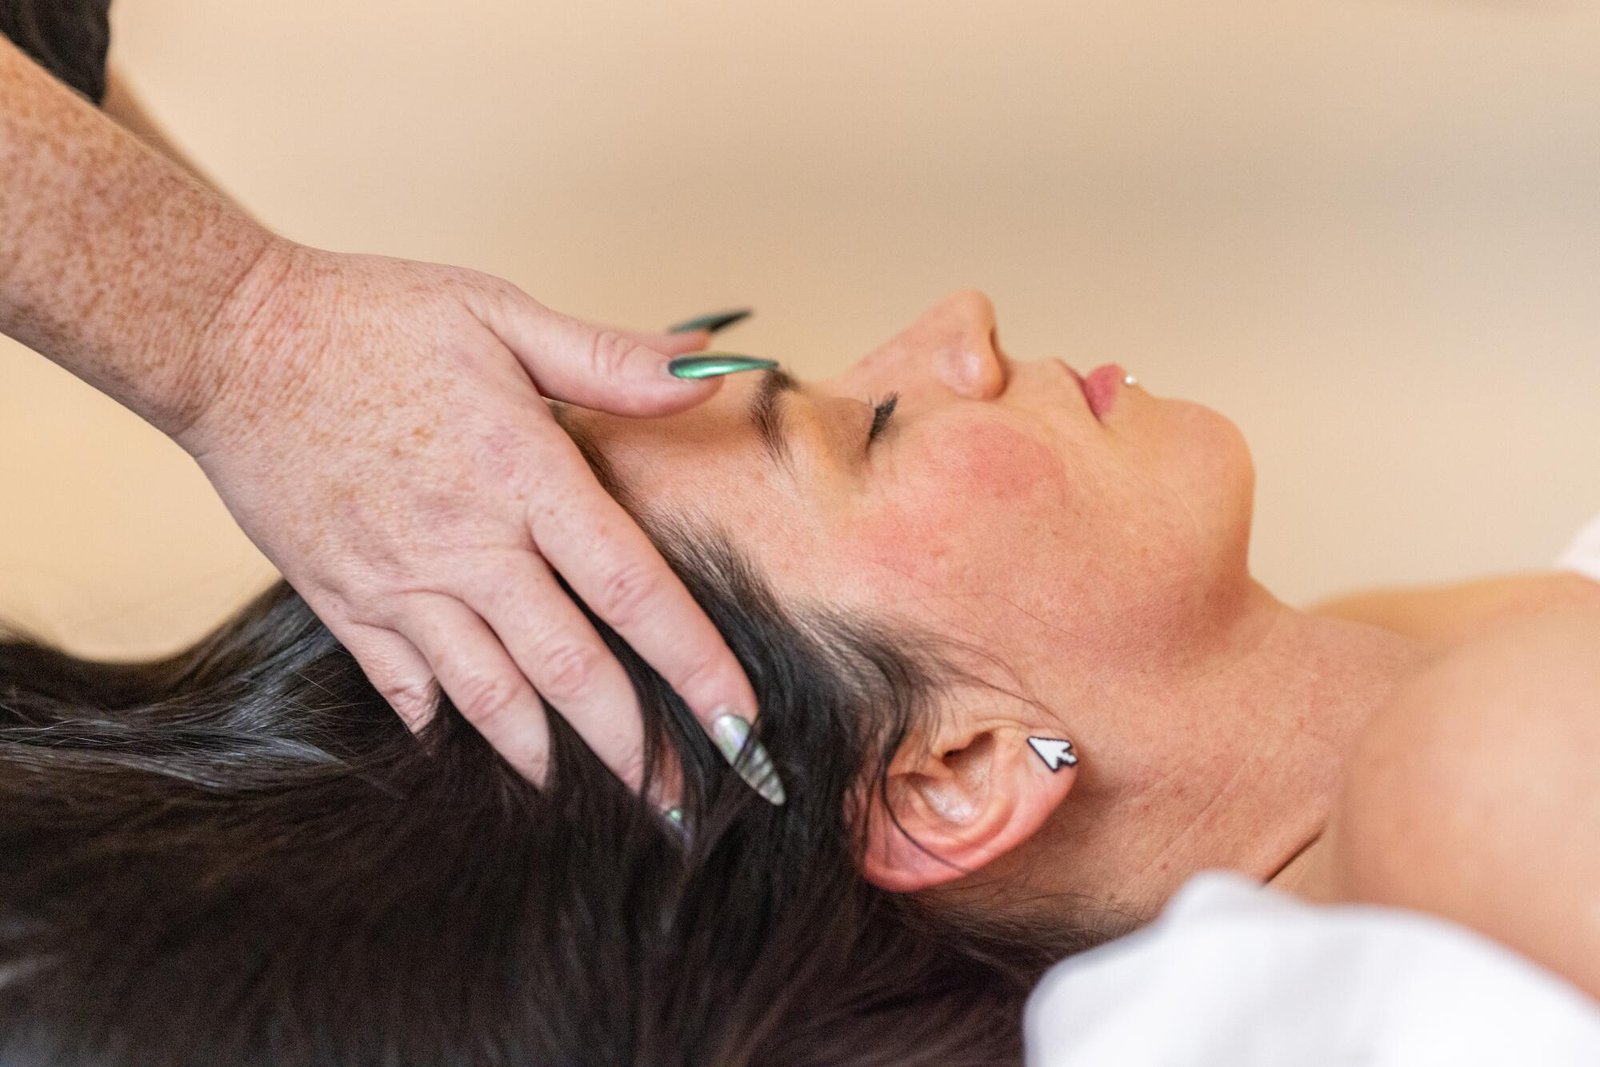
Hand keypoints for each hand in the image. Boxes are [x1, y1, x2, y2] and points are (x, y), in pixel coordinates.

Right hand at [176, 239, 774, 801]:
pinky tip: (475, 747)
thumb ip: (608, 359)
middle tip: (680, 804)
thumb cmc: (369, 318)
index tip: (741, 721)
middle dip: (633, 746)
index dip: (694, 664)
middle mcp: (467, 544)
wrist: (227, 339)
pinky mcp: (341, 599)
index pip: (631, 588)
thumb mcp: (499, 312)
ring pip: (489, 695)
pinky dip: (444, 724)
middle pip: (571, 669)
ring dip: (546, 756)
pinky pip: (403, 684)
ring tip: (589, 801)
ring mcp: (399, 581)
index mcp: (522, 473)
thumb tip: (710, 371)